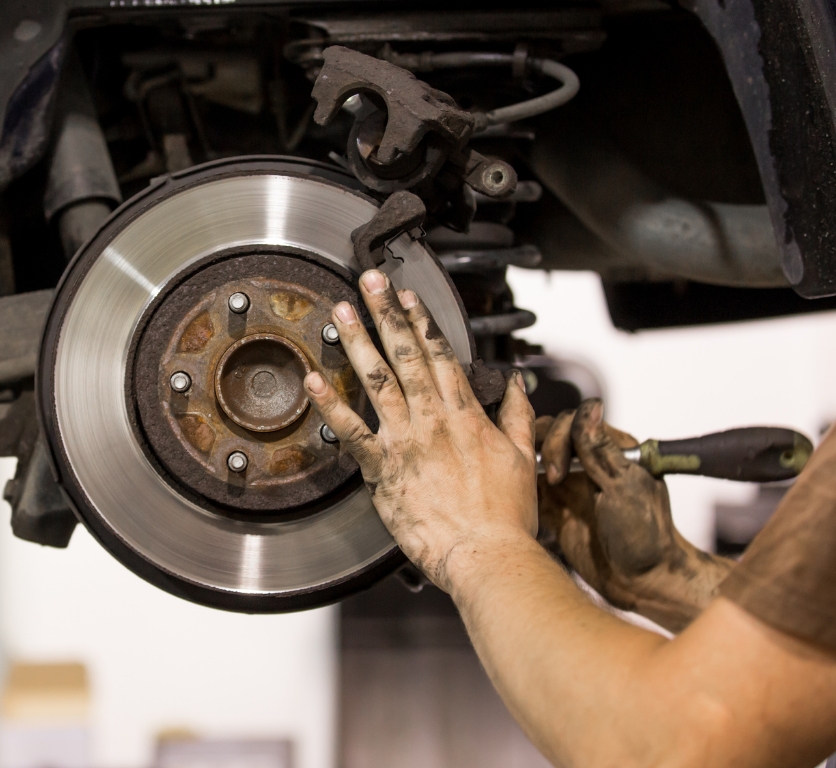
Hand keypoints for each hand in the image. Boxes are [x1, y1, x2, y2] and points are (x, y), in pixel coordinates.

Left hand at [303, 269, 537, 592]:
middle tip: (370, 281)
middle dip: (387, 313)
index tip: (409, 295)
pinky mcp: (385, 470)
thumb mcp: (523, 457)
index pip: (441, 355)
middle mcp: (434, 420)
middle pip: (407, 355)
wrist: (488, 555)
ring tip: (342, 312)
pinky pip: (351, 432)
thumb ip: (516, 416)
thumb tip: (518, 384)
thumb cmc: (506, 517)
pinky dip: (330, 405)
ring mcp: (407, 442)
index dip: (422, 321)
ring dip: (358, 342)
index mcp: (466, 415)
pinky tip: (312, 380)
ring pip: (379, 380)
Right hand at [538, 400, 732, 630]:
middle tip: (550, 478)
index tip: (562, 467)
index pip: (573, 422)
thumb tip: (590, 407)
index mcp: (611, 450)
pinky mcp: (557, 511)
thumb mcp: (625, 486)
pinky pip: (530, 492)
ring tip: (525, 486)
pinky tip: (517, 499)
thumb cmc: (648, 537)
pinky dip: (519, 492)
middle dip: (541, 450)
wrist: (643, 582)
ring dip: (526, 467)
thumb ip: (601, 449)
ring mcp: (571, 487)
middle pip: (548, 436)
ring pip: (536, 461)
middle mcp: (588, 464)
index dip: (560, 436)